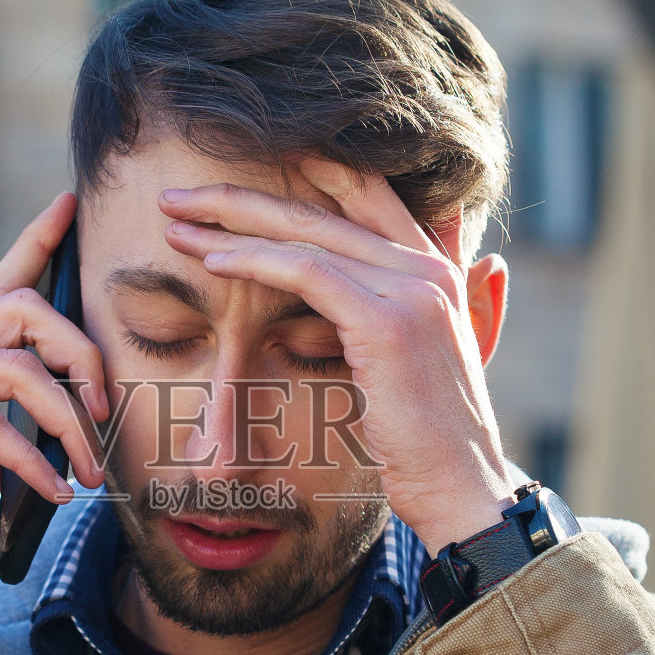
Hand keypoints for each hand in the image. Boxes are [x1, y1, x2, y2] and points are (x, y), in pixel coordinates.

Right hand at [0, 192, 109, 654]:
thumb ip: (16, 436)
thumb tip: (74, 433)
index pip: (0, 285)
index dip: (36, 243)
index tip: (69, 205)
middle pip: (25, 307)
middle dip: (82, 356)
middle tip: (107, 417)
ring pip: (17, 364)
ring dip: (69, 423)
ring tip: (88, 474)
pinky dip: (31, 461)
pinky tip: (54, 495)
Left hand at [158, 163, 516, 554]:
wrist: (461, 488)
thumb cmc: (429, 437)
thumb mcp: (431, 358)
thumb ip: (434, 305)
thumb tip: (478, 265)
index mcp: (440, 270)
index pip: (372, 193)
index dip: (316, 166)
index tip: (250, 167)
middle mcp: (430, 268)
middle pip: (327, 206)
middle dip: (246, 196)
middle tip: (183, 194)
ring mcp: (413, 290)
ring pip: (308, 233)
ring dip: (232, 223)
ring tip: (176, 221)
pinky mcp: (387, 321)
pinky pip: (308, 271)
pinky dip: (254, 260)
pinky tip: (212, 259)